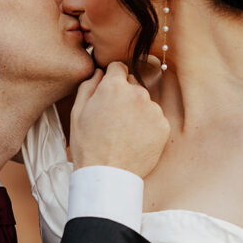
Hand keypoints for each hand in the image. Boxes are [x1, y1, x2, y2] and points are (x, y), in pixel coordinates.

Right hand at [70, 63, 169, 177]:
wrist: (107, 174)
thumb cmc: (88, 144)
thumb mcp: (78, 112)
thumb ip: (89, 85)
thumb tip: (100, 72)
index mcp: (114, 86)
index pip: (118, 67)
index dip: (112, 78)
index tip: (109, 92)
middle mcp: (137, 93)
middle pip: (133, 84)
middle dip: (125, 95)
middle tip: (114, 118)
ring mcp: (153, 110)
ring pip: (145, 103)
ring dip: (137, 112)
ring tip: (124, 133)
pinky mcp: (164, 127)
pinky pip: (156, 119)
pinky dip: (148, 127)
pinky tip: (135, 140)